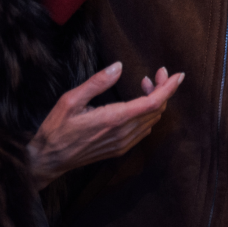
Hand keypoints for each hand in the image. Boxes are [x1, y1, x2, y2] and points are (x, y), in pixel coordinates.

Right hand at [27, 62, 183, 188]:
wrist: (49, 160)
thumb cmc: (57, 129)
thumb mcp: (70, 100)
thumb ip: (96, 82)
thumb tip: (118, 66)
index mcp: (114, 119)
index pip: (153, 102)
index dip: (169, 88)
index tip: (178, 75)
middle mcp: (124, 133)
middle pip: (157, 109)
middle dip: (163, 89)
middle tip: (157, 74)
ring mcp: (124, 143)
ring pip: (152, 119)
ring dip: (155, 100)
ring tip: (145, 84)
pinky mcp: (121, 148)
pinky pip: (145, 129)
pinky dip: (149, 113)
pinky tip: (138, 103)